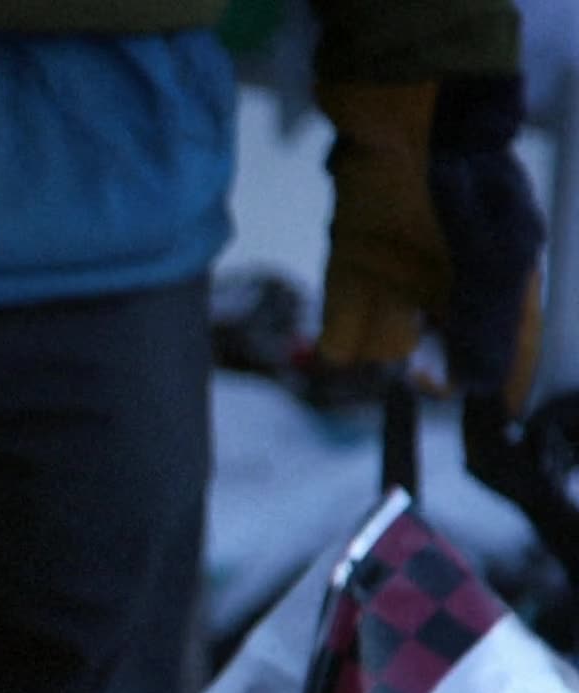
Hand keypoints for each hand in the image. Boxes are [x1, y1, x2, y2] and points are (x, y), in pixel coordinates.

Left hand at [316, 76, 543, 413]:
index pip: (507, 348)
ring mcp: (399, 274)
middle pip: (440, 353)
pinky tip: (340, 345)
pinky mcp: (351, 262)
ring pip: (388, 342)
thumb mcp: (492, 255)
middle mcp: (450, 282)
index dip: (495, 386)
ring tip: (389, 328)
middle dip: (429, 370)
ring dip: (383, 347)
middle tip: (422, 375)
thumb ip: (486, 321)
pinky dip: (341, 337)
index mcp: (502, 278)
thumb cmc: (464, 179)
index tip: (483, 420)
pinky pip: (344, 321)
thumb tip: (477, 386)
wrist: (403, 119)